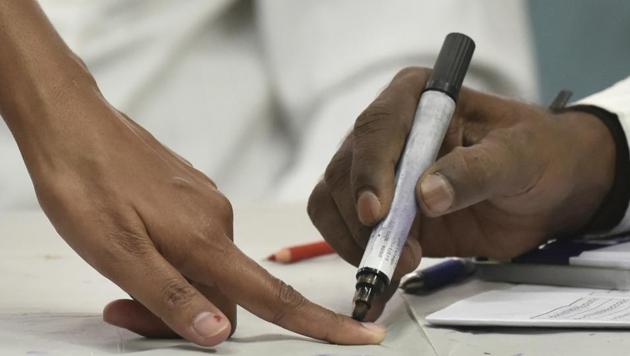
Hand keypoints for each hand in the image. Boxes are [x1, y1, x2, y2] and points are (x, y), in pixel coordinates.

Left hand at [9, 86, 384, 345]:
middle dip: (190, 315)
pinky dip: (171, 258)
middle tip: (124, 308)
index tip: (363, 333)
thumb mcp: (119, 254)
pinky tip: (135, 243)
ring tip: (121, 276)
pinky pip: (195, 241)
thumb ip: (172, 297)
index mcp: (206, 242)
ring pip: (207, 267)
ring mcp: (206, 205)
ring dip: (174, 286)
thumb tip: (220, 331)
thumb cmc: (87, 186)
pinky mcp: (191, 195)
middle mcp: (218, 222)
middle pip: (227, 292)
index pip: (274, 295)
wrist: (73, 125)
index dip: (322, 322)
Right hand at [308, 67, 615, 320]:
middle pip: (345, 168)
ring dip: (357, 238)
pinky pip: (346, 229)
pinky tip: (382, 271)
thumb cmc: (538, 156)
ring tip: (402, 263)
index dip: (370, 169)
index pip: (377, 126)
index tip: (378, 212)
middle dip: (363, 216)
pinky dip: (356, 253)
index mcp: (418, 99)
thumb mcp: (518, 157)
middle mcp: (390, 132)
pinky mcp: (383, 211)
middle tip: (402, 253)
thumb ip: (475, 171)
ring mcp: (381, 173)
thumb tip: (426, 195)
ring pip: (334, 200)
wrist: (547, 192)